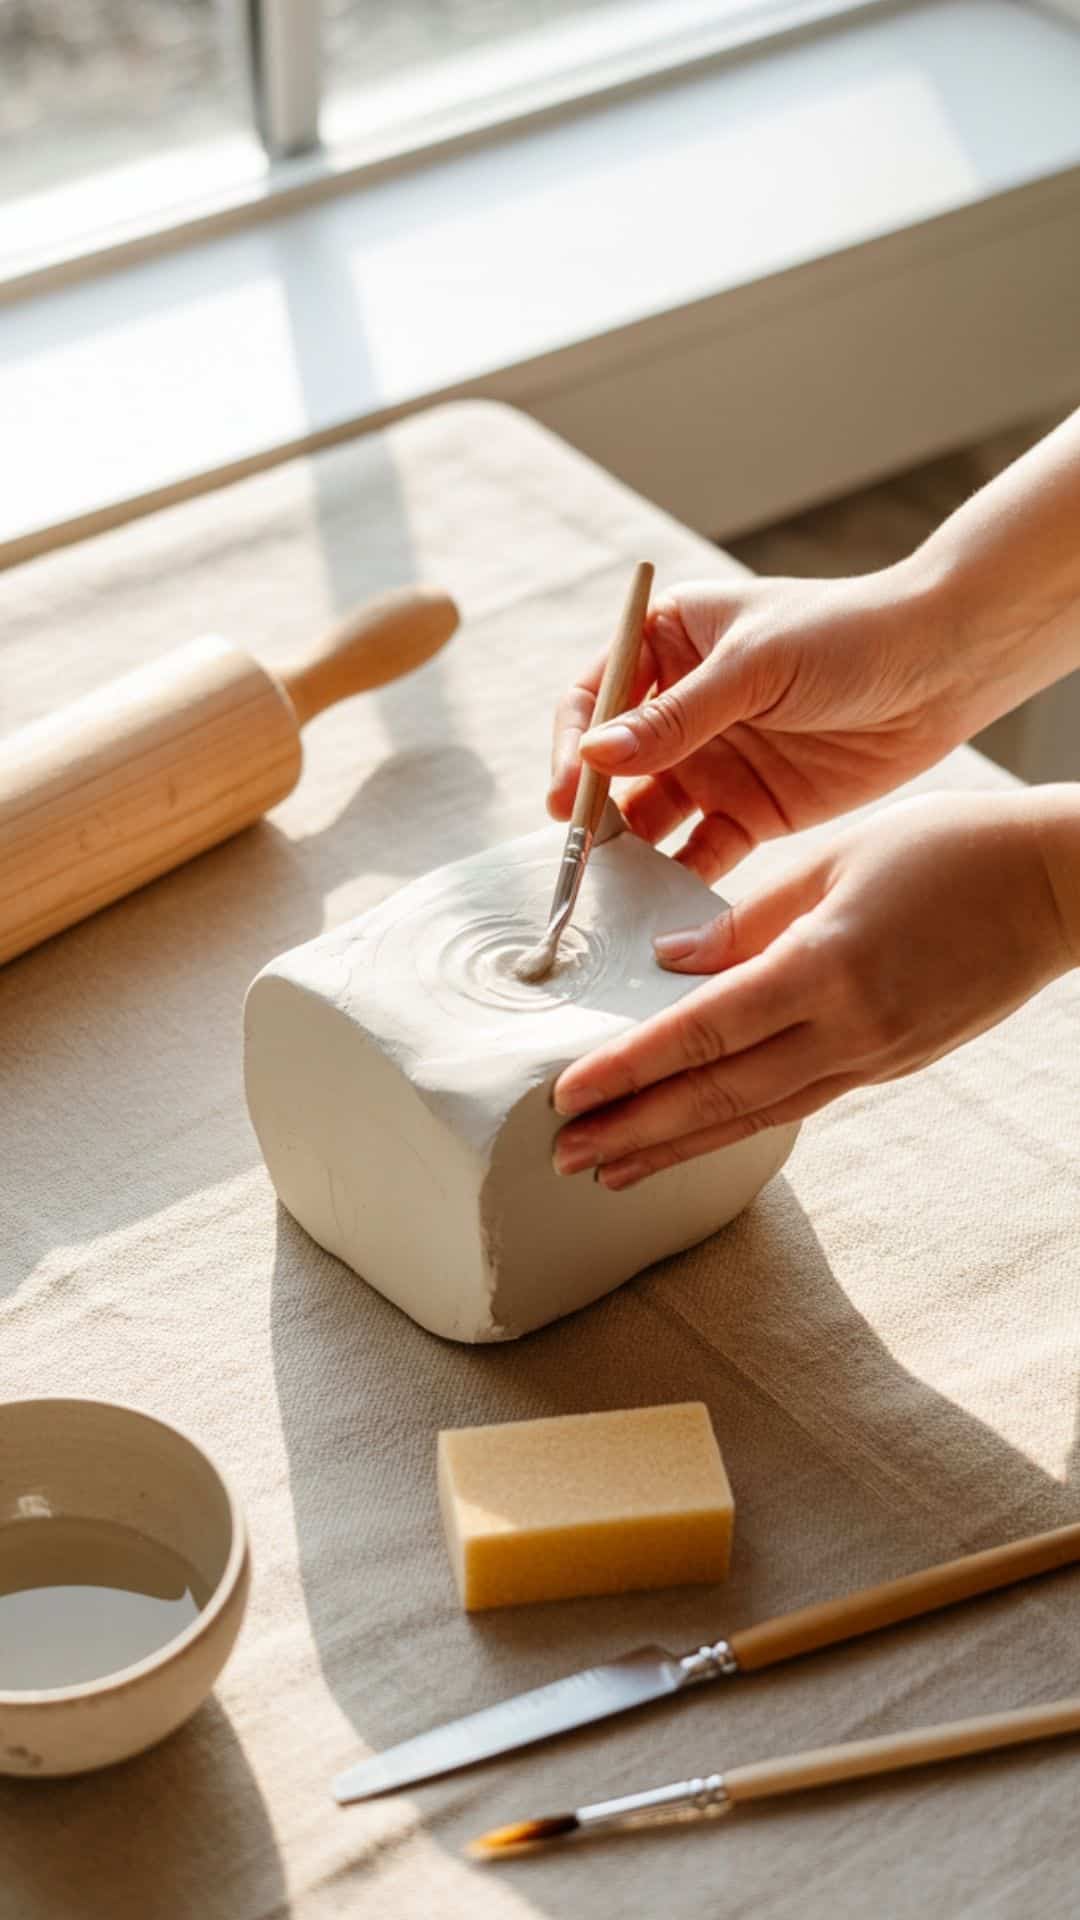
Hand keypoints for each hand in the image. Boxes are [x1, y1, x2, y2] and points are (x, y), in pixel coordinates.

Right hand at [550, 561, 971, 881]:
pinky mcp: (750, 811)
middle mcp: (680, 709)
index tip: (569, 794)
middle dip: (592, 811)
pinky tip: (668, 908)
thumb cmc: (847, 634)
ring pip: (649, 817)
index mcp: (669, 646)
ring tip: (614, 889)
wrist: (941, 669)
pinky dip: (680, 879)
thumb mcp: (756, 664)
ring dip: (629, 852)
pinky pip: (700, 853)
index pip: (594, 699)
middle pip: (612, 768)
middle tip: (581, 855)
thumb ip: (677, 716)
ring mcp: (713, 763)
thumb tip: (595, 755)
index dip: (575, 747)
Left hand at [552, 792, 1072, 1187]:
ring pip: (755, 1115)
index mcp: (822, 968)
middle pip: (717, 1095)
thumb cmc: (949, 851)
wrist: (1059, 888)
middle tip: (561, 1156)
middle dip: (634, 1131)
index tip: (566, 1093)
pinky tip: (698, 1134)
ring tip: (612, 1171)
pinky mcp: (890, 1064)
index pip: (700, 1032)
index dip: (627, 1069)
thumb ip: (746, 919)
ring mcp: (873, 1058)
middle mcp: (845, 1030)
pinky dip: (738, 1125)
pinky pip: (797, 1104)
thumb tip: (666, 962)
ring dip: (677, 1148)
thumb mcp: (835, 859)